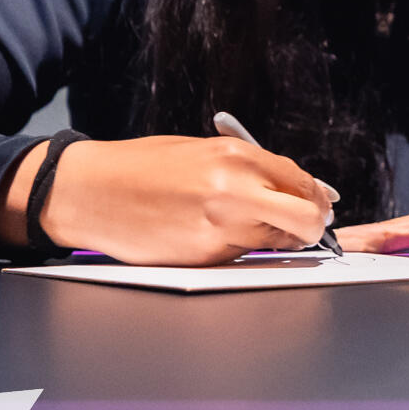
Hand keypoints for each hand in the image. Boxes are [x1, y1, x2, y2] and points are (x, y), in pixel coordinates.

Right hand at [13, 135, 334, 265]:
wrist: (88, 191)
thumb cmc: (142, 168)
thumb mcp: (203, 151)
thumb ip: (251, 169)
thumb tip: (296, 188)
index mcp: (236, 156)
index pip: (302, 182)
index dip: (318, 198)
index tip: (319, 206)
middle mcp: (234, 189)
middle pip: (306, 218)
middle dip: (312, 226)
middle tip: (303, 228)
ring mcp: (219, 226)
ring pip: (275, 243)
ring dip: (272, 240)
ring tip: (240, 226)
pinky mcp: (202, 257)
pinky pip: (240, 258)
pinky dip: (236, 250)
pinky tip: (208, 235)